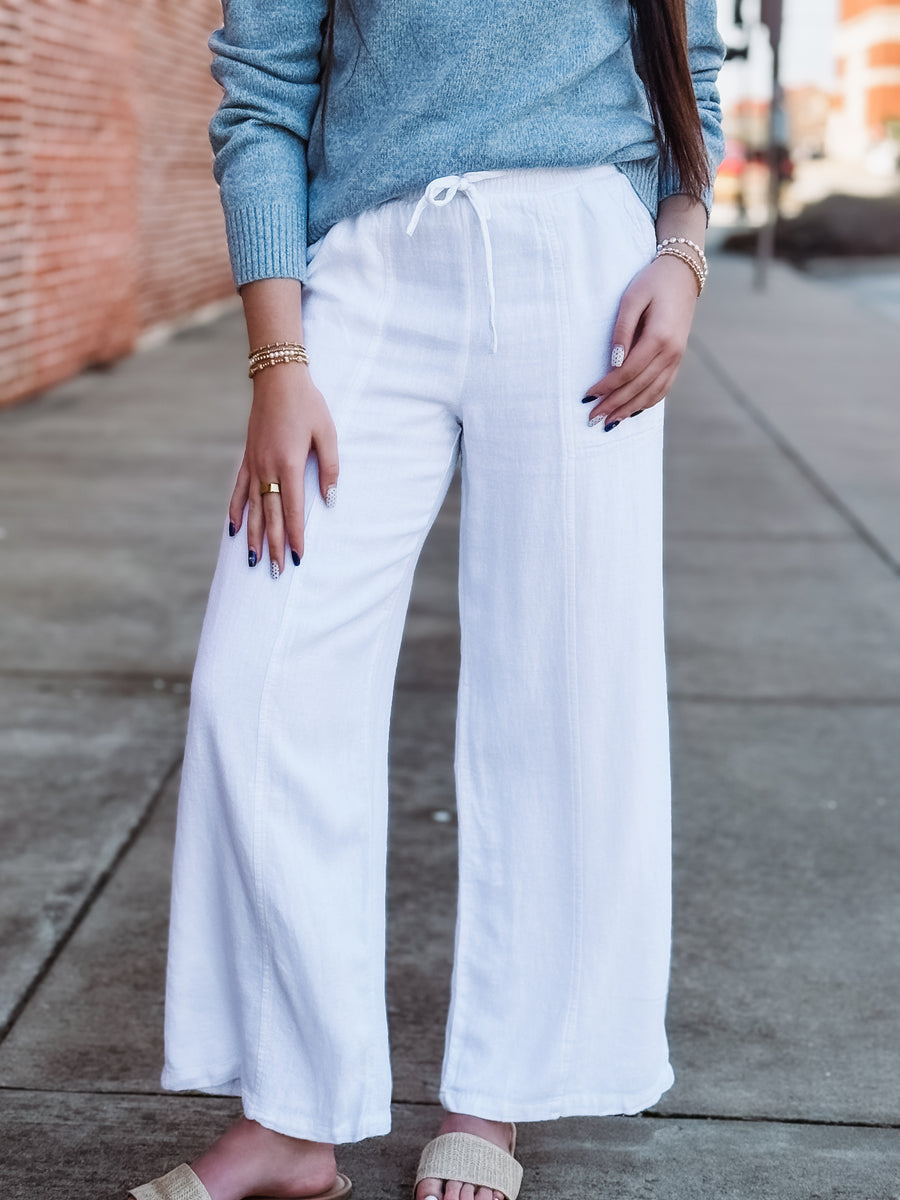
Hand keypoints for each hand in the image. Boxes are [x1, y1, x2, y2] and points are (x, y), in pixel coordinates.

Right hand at [228, 363, 338, 574]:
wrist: (278, 378)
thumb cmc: (308, 404)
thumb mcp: (327, 434)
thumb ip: (329, 468)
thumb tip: (329, 500)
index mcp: (290, 464)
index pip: (292, 510)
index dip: (294, 535)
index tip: (297, 557)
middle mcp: (268, 468)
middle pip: (270, 516)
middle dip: (273, 545)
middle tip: (274, 572)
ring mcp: (254, 464)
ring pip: (253, 508)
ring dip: (253, 536)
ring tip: (253, 560)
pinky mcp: (247, 458)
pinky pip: (239, 490)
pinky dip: (236, 511)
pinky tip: (234, 529)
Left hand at [583, 252, 700, 427]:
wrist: (682, 274)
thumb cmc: (651, 283)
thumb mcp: (631, 298)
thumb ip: (622, 331)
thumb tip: (614, 363)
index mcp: (659, 338)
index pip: (628, 372)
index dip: (607, 387)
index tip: (588, 396)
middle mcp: (672, 352)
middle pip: (639, 387)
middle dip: (614, 405)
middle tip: (592, 418)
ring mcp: (677, 358)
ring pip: (652, 393)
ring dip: (629, 410)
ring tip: (609, 423)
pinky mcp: (678, 359)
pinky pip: (663, 388)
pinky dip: (647, 403)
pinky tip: (632, 411)